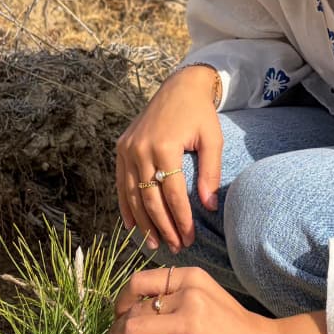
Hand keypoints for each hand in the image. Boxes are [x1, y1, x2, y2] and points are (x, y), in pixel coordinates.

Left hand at [99, 268, 332, 333]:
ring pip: (134, 331)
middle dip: (114, 330)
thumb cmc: (236, 329)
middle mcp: (189, 296)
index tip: (117, 315)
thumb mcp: (207, 299)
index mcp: (191, 278)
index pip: (140, 281)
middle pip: (133, 309)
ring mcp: (191, 325)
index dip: (121, 300)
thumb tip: (136, 316)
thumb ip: (176, 301)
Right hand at [115, 66, 221, 251]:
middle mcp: (140, 149)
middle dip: (163, 226)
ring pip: (132, 195)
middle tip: (174, 247)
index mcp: (164, 146)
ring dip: (143, 222)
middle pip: (150, 198)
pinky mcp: (121, 148)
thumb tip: (210, 207)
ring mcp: (127, 149)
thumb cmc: (200, 114)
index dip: (181, 219)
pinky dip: (126, 206)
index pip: (172, 193)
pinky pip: (121, 183)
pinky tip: (132, 226)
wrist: (179, 87)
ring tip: (154, 243)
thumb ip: (210, 173)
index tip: (189, 238)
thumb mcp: (212, 139)